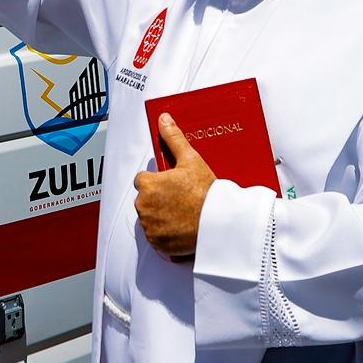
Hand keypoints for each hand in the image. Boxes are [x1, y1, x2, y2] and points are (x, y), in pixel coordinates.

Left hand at [133, 113, 214, 259]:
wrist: (219, 223)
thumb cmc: (206, 193)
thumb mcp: (191, 160)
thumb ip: (173, 139)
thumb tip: (164, 120)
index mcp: (148, 184)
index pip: (143, 180)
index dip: (158, 181)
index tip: (172, 185)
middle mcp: (144, 206)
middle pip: (146, 199)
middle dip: (158, 199)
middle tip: (180, 200)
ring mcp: (150, 226)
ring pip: (150, 217)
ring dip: (161, 216)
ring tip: (183, 213)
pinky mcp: (157, 243)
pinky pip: (156, 236)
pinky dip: (165, 233)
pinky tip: (181, 227)